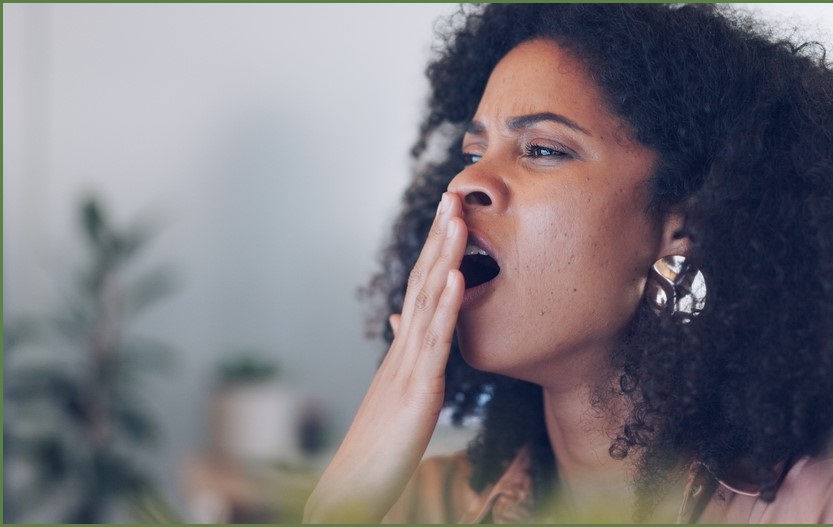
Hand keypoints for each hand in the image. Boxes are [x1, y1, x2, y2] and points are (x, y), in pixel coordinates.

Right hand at [303, 192, 465, 522]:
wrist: (353, 486)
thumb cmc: (377, 444)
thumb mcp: (395, 392)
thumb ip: (404, 354)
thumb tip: (402, 319)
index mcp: (404, 348)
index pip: (420, 287)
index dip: (435, 249)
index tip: (450, 214)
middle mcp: (403, 347)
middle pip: (421, 280)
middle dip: (439, 236)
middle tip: (453, 192)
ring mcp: (408, 365)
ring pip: (427, 300)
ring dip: (443, 256)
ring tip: (458, 216)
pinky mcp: (418, 389)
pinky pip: (434, 342)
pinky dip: (446, 306)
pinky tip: (457, 276)